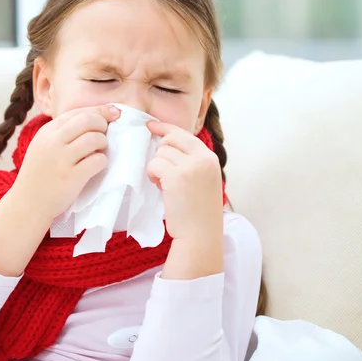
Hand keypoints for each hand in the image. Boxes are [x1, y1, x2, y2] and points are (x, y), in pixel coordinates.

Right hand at [13, 105, 120, 220]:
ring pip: (94, 139)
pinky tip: (97, 165)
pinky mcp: (72, 177)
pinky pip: (97, 161)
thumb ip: (61, 133)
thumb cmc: (39, 174)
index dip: (98, 111)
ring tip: (99, 151)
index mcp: (47, 132)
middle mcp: (53, 142)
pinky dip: (102, 161)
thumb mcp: (42, 146)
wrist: (28, 203)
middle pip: (87, 120)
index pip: (77, 112)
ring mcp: (62, 160)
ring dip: (103, 143)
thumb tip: (94, 118)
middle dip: (102, 124)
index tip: (113, 113)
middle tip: (104, 134)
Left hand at [146, 120, 223, 243]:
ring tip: (164, 184)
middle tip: (162, 171)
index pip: (184, 134)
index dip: (165, 128)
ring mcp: (190, 167)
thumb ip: (192, 162)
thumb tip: (166, 145)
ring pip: (160, 153)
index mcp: (210, 158)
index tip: (151, 125)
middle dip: (160, 153)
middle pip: (170, 140)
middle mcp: (202, 159)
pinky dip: (152, 175)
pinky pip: (154, 165)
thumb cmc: (199, 212)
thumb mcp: (204, 180)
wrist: (200, 234)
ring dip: (156, 168)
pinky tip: (159, 187)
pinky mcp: (176, 177)